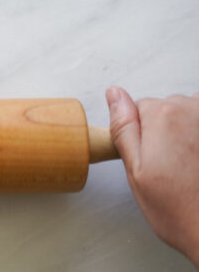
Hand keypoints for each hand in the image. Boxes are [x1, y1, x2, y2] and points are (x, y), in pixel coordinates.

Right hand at [107, 87, 198, 265]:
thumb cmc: (179, 209)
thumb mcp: (135, 170)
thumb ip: (123, 126)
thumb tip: (114, 94)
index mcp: (162, 117)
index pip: (139, 108)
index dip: (140, 135)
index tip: (149, 158)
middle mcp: (191, 110)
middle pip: (166, 109)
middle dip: (163, 132)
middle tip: (167, 167)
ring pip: (188, 115)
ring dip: (185, 134)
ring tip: (189, 166)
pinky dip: (198, 138)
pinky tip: (197, 159)